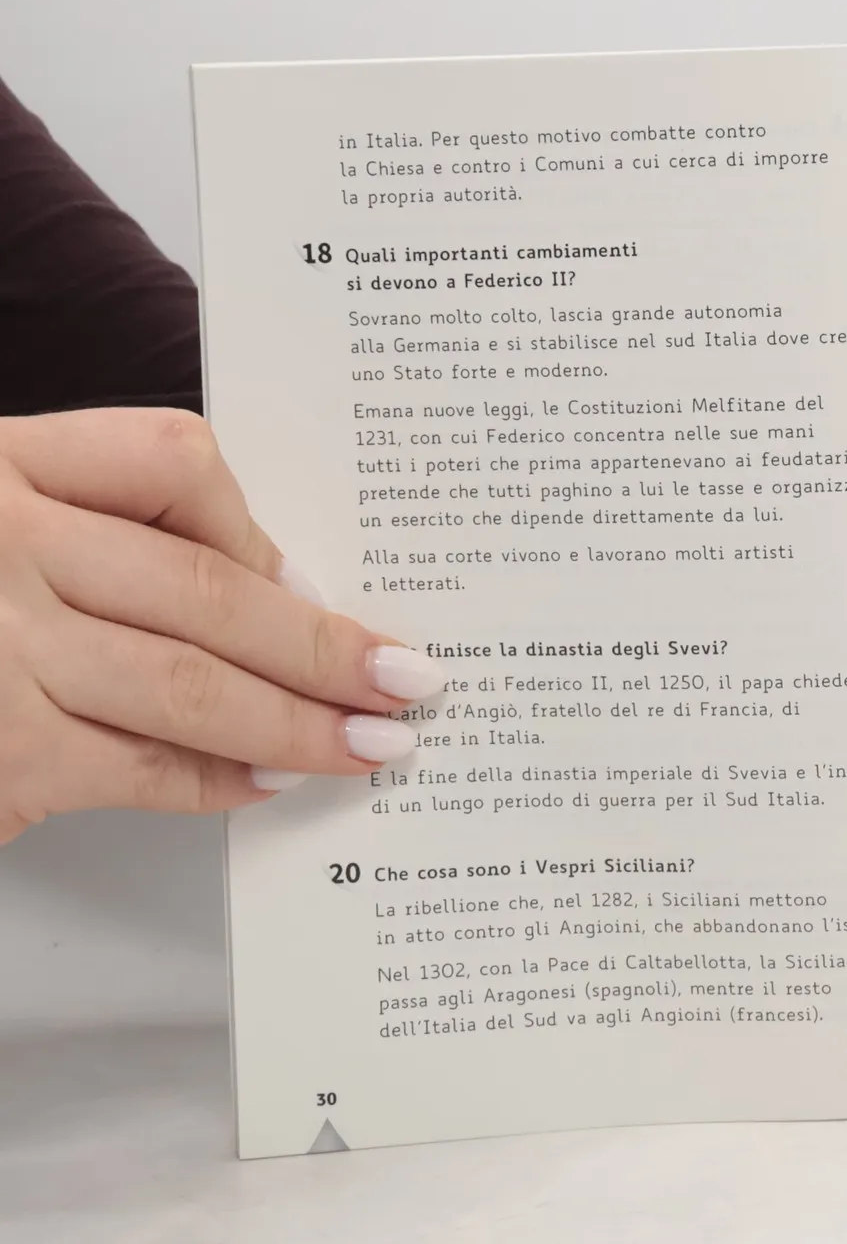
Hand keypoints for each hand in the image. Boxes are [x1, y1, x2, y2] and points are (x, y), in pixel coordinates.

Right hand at [0, 409, 442, 844]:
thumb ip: (92, 533)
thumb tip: (263, 590)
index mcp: (0, 465)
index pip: (169, 457)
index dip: (257, 525)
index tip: (312, 578)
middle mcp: (0, 544)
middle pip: (206, 585)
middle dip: (322, 643)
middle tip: (408, 676)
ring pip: (188, 680)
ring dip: (297, 722)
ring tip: (373, 745)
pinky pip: (134, 765)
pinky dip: (210, 781)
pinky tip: (264, 785)